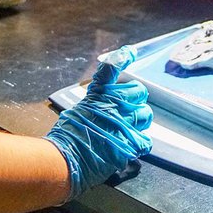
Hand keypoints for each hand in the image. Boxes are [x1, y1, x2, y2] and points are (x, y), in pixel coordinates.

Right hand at [45, 46, 153, 201]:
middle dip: (136, 100)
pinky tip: (129, 147)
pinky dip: (140, 144)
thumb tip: (102, 109)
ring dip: (140, 121)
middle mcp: (113, 105)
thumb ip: (93, 107)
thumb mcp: (76, 113)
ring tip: (128, 130)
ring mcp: (123, 123)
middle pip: (139, 92)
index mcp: (97, 96)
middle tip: (128, 112)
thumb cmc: (66, 140)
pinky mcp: (130, 142)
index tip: (130, 52)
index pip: (110, 69)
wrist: (66, 160)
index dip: (122, 57)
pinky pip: (146, 140)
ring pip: (146, 114)